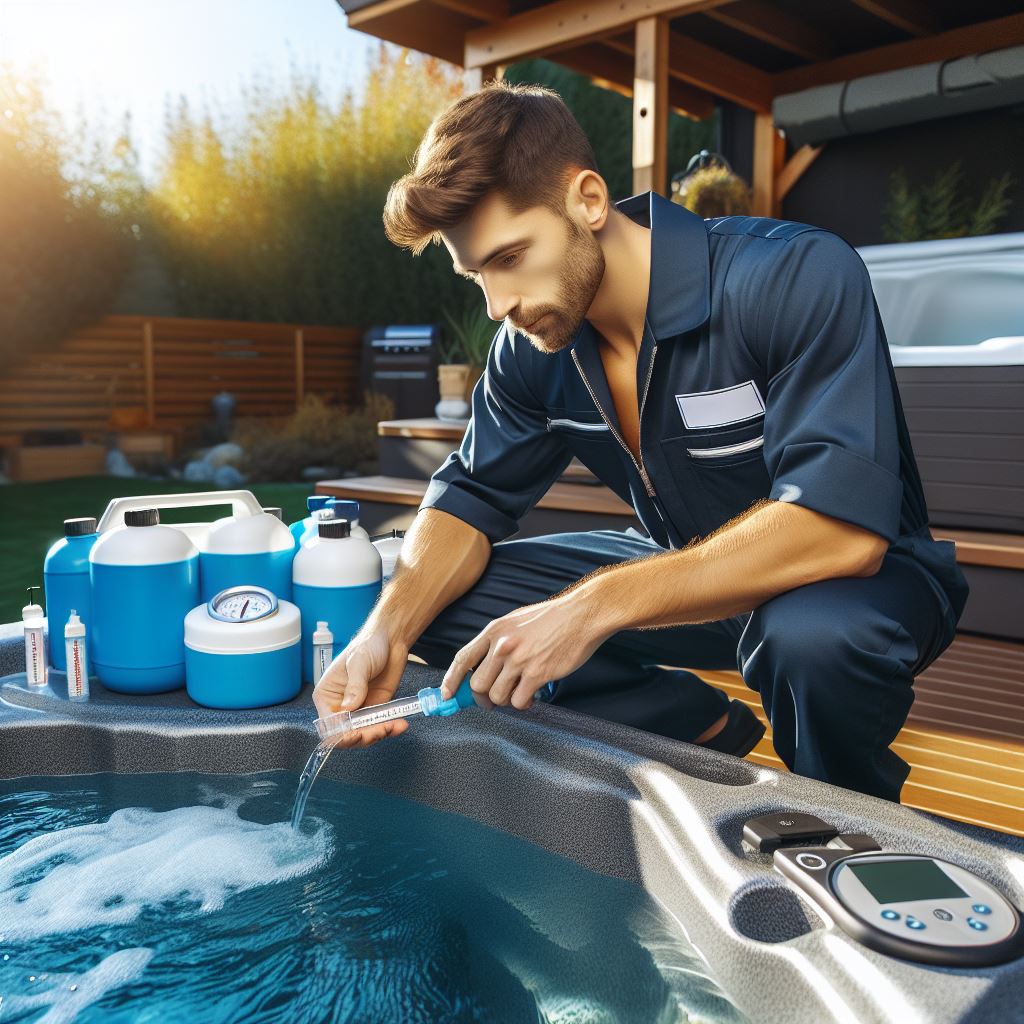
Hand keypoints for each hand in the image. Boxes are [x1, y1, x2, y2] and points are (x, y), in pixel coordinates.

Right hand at [312, 625, 410, 748]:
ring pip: (364, 735)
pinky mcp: (376, 711)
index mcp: (327, 696)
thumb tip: (349, 708)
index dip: (340, 734)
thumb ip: (355, 685)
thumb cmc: (368, 646)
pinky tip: (400, 725)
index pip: (328, 725)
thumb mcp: (359, 662)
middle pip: (346, 735)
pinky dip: (390, 729)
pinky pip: (380, 727)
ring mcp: (359, 711)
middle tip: (381, 729)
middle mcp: (340, 707)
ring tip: (394, 725)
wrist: (391, 640)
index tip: (356, 734)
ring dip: (379, 734)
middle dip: (363, 736)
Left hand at [439, 591, 609, 709]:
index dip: (451, 681)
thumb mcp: (516, 621)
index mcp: (494, 630)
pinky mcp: (537, 673)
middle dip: (484, 697)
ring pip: (497, 696)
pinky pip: (519, 701)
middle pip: (477, 685)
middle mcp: (502, 645)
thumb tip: (483, 666)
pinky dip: (524, 703)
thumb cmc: (552, 619)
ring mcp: (519, 660)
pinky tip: (532, 695)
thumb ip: (498, 641)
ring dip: (507, 700)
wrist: (582, 615)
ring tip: (520, 692)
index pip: (462, 659)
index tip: (447, 695)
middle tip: (497, 697)